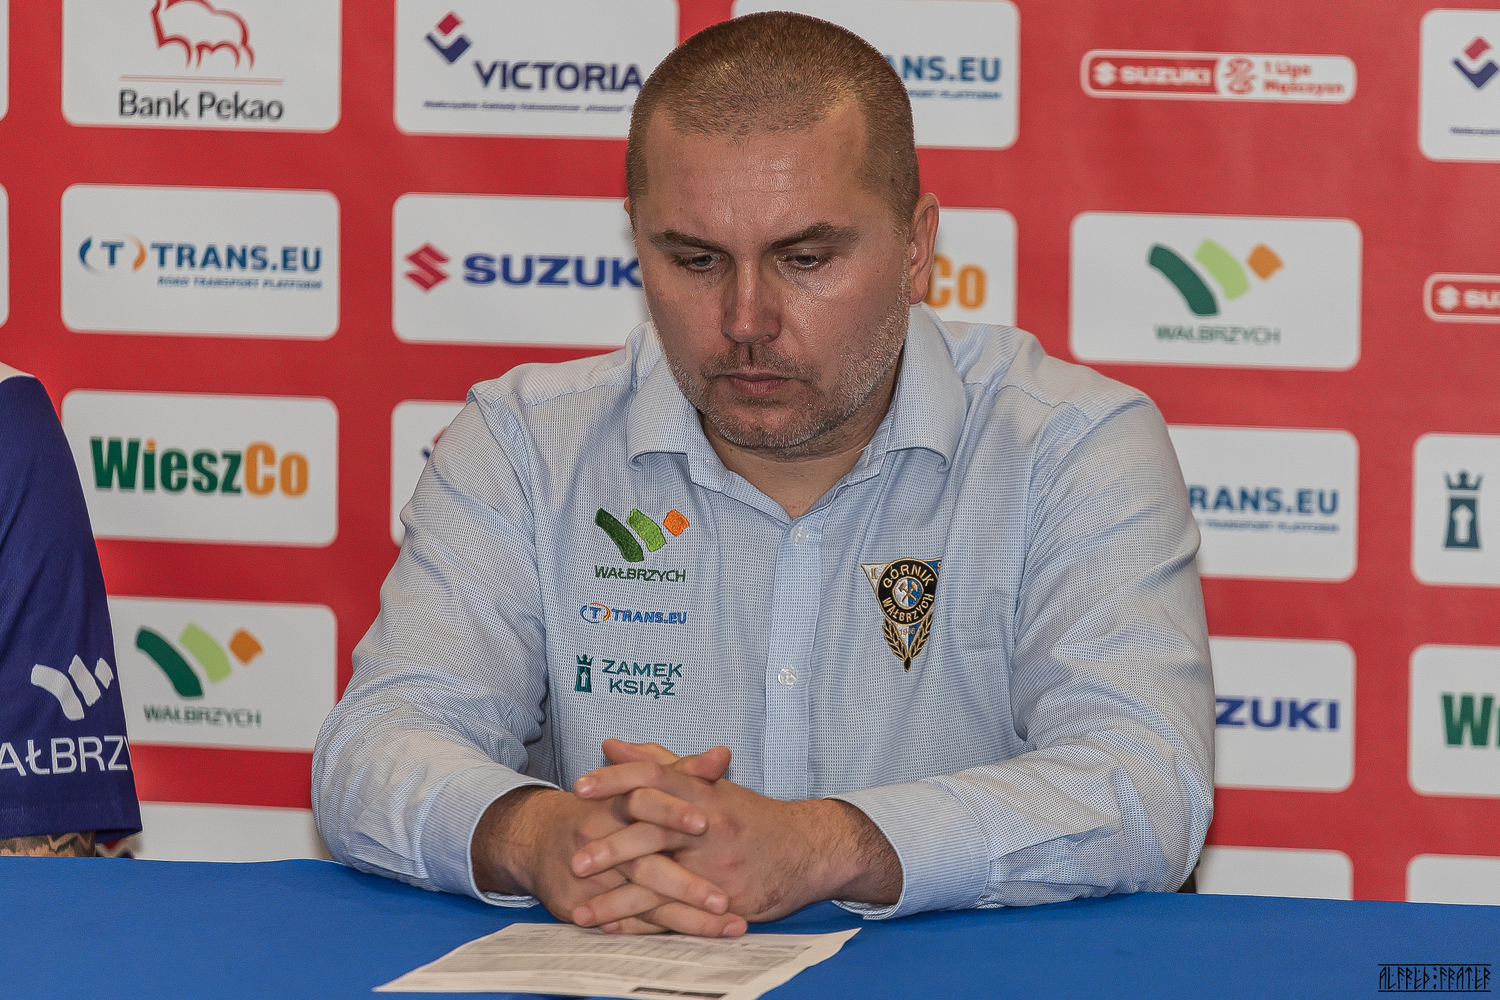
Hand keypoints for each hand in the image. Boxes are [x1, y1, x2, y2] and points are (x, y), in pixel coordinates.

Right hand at [470, 760, 743, 935]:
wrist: (536, 838)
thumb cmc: (601, 809)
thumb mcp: (637, 784)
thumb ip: (682, 772)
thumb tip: (722, 755)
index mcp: (614, 804)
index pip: (642, 802)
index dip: (672, 811)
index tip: (707, 822)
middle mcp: (598, 841)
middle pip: (643, 864)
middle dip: (685, 884)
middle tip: (723, 899)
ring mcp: (588, 879)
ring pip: (640, 903)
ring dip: (684, 917)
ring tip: (726, 925)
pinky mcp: (578, 907)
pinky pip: (624, 925)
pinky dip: (657, 934)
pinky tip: (691, 943)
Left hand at [571, 740, 901, 922]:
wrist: (809, 849)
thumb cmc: (751, 816)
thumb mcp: (709, 784)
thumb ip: (658, 763)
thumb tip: (612, 745)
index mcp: (702, 791)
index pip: (653, 778)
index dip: (615, 780)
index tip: (579, 786)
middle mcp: (709, 825)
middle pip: (654, 831)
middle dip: (611, 846)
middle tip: (574, 859)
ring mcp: (717, 865)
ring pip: (661, 881)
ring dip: (617, 898)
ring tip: (580, 910)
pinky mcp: (725, 900)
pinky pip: (677, 915)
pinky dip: (642, 924)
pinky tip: (612, 929)